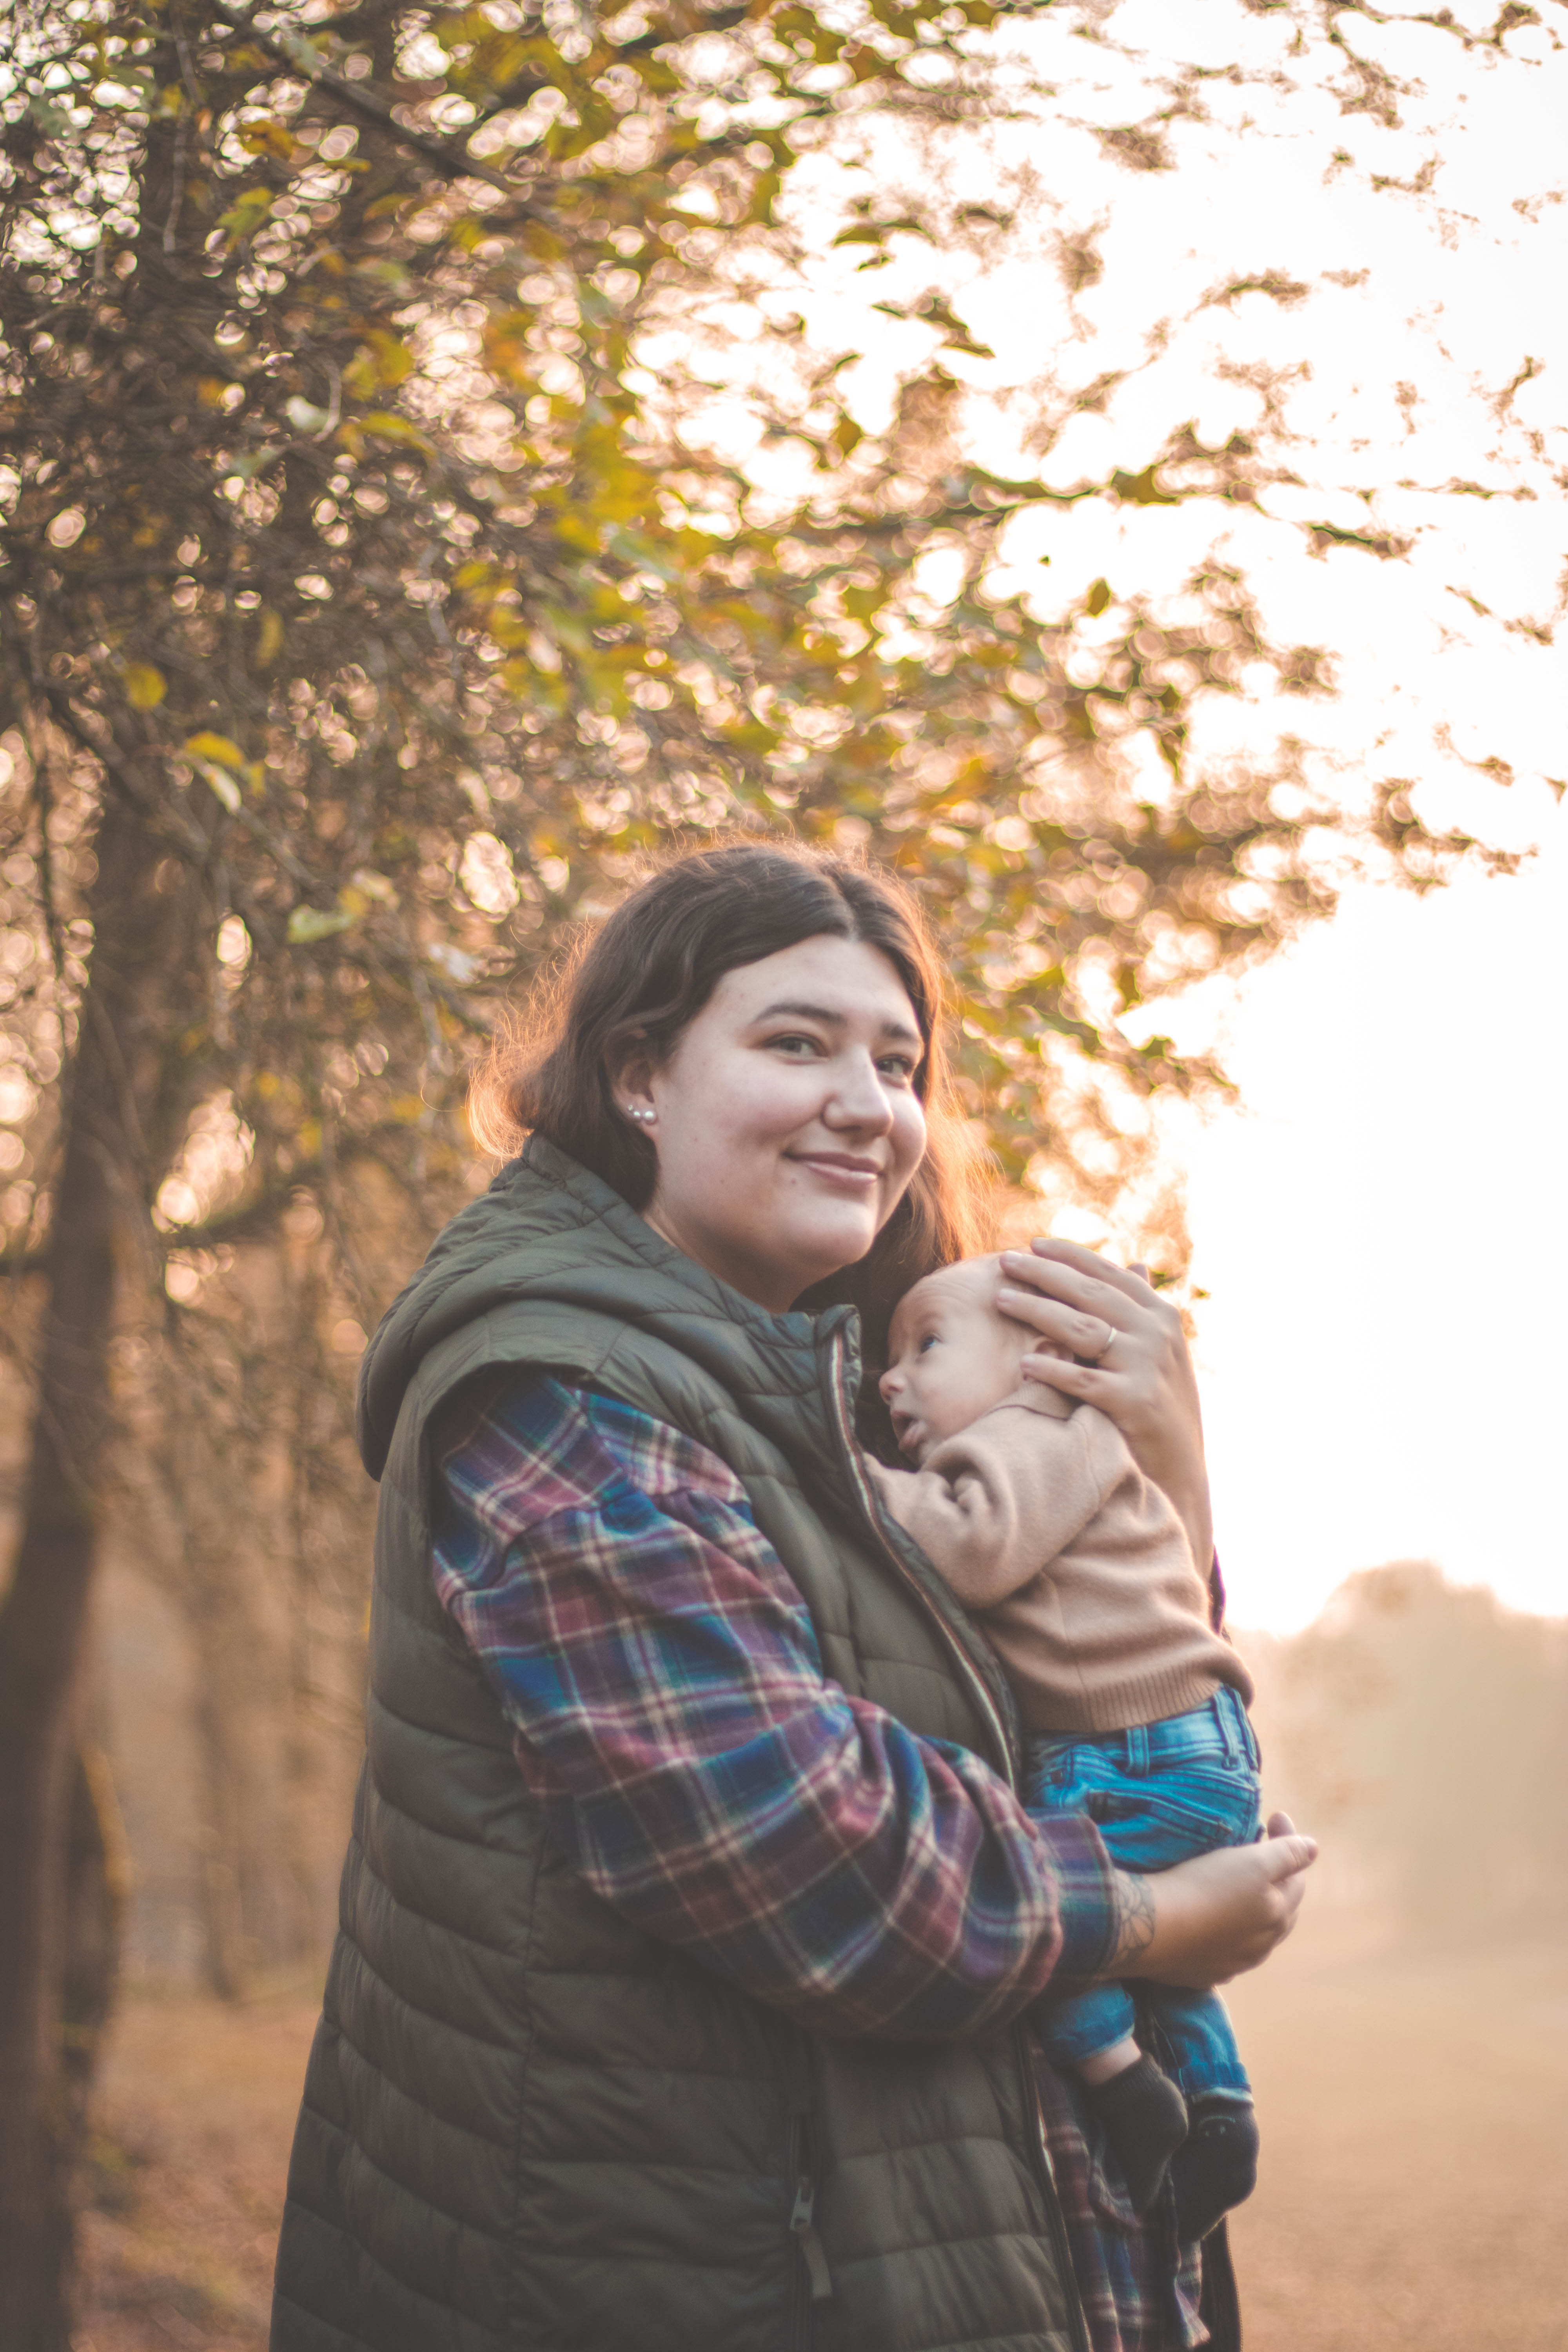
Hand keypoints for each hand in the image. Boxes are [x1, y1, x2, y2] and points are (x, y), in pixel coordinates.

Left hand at [995, 1240, 1211, 1569]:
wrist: (1181, 1468)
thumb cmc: (1160, 1405)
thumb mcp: (1160, 1351)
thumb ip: (1141, 1310)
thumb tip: (1133, 1264)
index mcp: (1161, 1315)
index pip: (1109, 1274)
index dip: (1070, 1256)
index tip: (1033, 1244)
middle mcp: (1156, 1333)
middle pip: (1088, 1293)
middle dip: (1043, 1274)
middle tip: (1004, 1261)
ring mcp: (1145, 1366)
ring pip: (1079, 1328)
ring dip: (1036, 1310)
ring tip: (1001, 1300)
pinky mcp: (1132, 1401)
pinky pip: (1081, 1379)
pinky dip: (1050, 1369)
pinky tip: (1023, 1363)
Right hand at [1110, 1813, 1317, 1988]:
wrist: (1152, 1928)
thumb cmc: (1204, 1887)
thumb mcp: (1251, 1862)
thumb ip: (1287, 1854)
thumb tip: (1313, 1848)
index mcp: (1277, 1917)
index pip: (1297, 1879)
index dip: (1290, 1845)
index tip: (1274, 1815)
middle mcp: (1260, 1947)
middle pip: (1279, 1910)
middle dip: (1276, 1881)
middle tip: (1259, 1852)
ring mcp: (1231, 1964)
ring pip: (1251, 1934)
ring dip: (1250, 1911)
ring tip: (1235, 1887)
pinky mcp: (1201, 1974)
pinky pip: (1222, 1951)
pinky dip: (1224, 1934)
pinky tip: (1210, 1923)